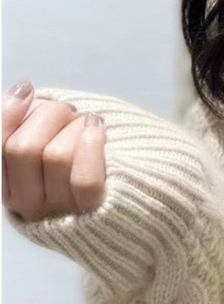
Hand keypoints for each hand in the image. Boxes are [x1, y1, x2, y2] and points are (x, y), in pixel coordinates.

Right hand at [2, 81, 106, 221]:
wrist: (130, 202)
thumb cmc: (83, 165)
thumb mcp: (48, 144)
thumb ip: (29, 124)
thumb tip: (22, 92)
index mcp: (10, 189)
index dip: (9, 112)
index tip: (27, 90)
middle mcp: (30, 206)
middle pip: (23, 149)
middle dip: (48, 115)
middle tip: (69, 111)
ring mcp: (62, 213)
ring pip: (56, 157)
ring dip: (75, 126)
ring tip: (89, 123)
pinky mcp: (95, 213)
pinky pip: (85, 179)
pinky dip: (91, 145)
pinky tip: (98, 129)